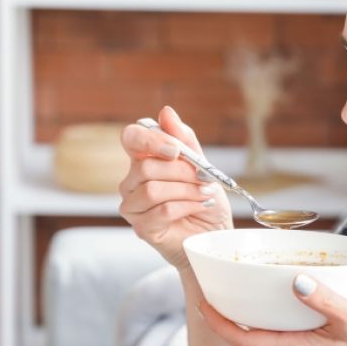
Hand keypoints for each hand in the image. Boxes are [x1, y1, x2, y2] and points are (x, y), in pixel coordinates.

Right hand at [119, 105, 232, 271]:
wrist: (215, 234)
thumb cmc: (206, 200)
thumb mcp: (202, 165)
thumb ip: (184, 140)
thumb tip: (166, 112)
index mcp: (144, 160)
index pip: (131, 138)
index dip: (149, 140)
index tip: (175, 150)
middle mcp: (132, 182)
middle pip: (146, 167)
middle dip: (182, 172)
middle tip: (204, 179)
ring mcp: (133, 206)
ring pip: (152, 190)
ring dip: (187, 191)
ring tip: (205, 194)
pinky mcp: (141, 228)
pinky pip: (161, 210)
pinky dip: (187, 206)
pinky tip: (199, 207)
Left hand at [197, 273, 346, 345]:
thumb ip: (323, 299)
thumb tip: (295, 280)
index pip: (242, 341)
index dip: (219, 324)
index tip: (203, 303)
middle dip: (223, 326)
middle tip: (211, 300)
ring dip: (240, 329)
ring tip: (233, 304)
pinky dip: (261, 331)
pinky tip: (269, 312)